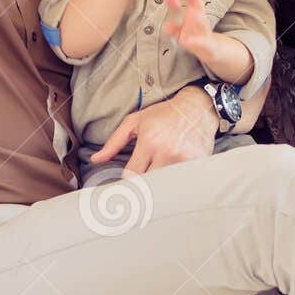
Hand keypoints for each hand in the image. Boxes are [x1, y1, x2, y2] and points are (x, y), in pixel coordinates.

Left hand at [89, 86, 218, 174]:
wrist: (198, 107)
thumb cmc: (164, 114)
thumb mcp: (135, 122)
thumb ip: (114, 142)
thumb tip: (96, 160)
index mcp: (149, 141)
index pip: (132, 175)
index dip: (127, 182)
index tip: (126, 184)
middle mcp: (167, 152)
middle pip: (148, 184)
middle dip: (143, 186)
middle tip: (141, 186)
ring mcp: (184, 159)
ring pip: (165, 185)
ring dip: (160, 185)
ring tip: (158, 179)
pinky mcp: (198, 163)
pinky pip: (182, 182)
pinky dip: (176, 182)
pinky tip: (174, 175)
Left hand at [150, 0, 219, 64]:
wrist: (210, 50)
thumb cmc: (196, 36)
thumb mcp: (182, 32)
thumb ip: (174, 28)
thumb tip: (166, 26)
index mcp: (196, 13)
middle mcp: (202, 20)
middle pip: (199, 5)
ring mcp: (204, 31)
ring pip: (201, 22)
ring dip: (197, 16)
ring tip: (191, 13)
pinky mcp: (205, 43)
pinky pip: (199, 41)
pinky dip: (193, 41)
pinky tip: (186, 41)